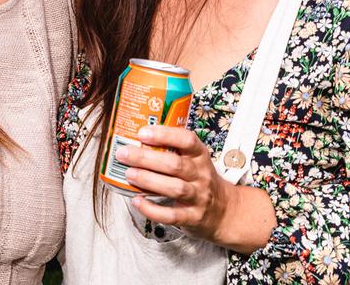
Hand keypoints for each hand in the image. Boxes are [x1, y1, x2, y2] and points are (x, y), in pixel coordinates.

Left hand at [115, 126, 234, 242]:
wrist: (225, 212)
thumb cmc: (201, 181)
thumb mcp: (195, 161)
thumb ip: (173, 151)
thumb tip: (136, 142)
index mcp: (200, 156)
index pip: (187, 140)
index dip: (165, 135)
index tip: (143, 132)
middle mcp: (201, 175)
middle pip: (175, 164)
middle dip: (146, 158)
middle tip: (124, 153)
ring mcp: (198, 197)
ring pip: (174, 188)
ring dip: (148, 180)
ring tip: (129, 174)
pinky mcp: (192, 217)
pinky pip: (171, 215)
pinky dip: (152, 209)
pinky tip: (137, 201)